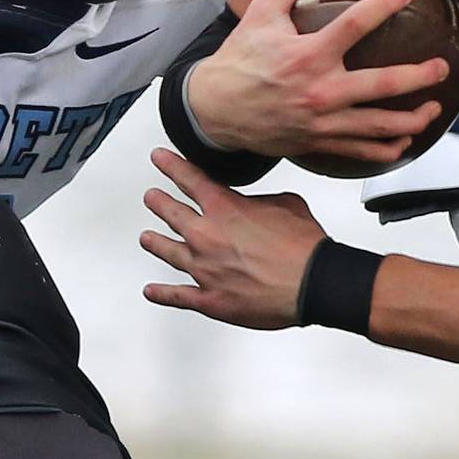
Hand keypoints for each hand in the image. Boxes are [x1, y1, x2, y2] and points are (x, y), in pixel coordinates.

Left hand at [141, 148, 326, 328]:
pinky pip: (178, 296)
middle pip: (172, 214)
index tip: (158, 159)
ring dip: (156, 243)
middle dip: (159, 202)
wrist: (312, 283)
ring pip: (169, 252)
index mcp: (225, 209)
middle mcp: (207, 236)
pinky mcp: (210, 299)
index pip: (190, 180)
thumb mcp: (286, 203)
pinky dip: (162, 294)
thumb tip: (254, 204)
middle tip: (151, 197)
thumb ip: (260, 201)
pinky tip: (151, 291)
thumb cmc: (303, 246)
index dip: (171, 166)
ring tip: (146, 238)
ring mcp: (204, 269)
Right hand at [187, 0, 449, 167]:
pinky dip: (385, 149)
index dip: (384, 6)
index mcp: (308, 55)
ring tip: (434, 108)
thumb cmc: (239, 60)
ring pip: (378, 125)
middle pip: (382, 85)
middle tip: (441, 68)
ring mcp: (322, 122)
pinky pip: (360, 152)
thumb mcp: (260, 15)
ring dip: (412, 119)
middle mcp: (321, 91)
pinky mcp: (318, 143)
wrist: (215, 110)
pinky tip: (404, 141)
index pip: (355, 24)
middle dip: (417, 77)